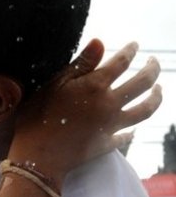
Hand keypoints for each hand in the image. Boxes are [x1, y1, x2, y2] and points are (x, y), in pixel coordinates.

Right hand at [11, 39, 161, 182]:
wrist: (38, 154)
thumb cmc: (39, 115)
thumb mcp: (55, 83)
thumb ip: (81, 63)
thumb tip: (100, 41)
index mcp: (96, 85)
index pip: (122, 62)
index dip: (130, 50)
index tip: (135, 45)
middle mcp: (110, 104)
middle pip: (143, 83)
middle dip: (152, 69)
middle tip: (153, 62)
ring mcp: (112, 125)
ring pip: (145, 109)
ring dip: (156, 97)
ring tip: (159, 90)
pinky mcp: (107, 144)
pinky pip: (127, 136)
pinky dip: (133, 131)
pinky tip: (134, 129)